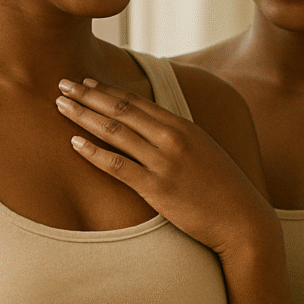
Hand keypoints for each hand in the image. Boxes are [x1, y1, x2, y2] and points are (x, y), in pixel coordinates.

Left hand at [56, 77, 273, 258]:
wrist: (243, 220)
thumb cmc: (223, 190)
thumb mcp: (204, 153)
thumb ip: (179, 139)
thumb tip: (156, 131)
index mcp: (183, 127)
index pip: (137, 101)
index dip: (108, 90)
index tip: (86, 82)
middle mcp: (172, 138)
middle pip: (121, 109)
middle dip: (88, 95)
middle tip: (62, 84)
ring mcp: (164, 162)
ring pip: (115, 131)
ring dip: (84, 116)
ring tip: (60, 106)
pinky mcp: (157, 188)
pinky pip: (117, 165)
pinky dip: (93, 152)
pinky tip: (74, 143)